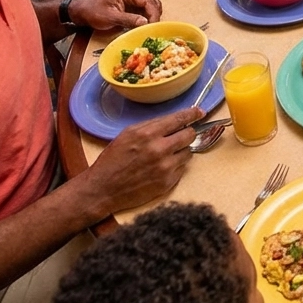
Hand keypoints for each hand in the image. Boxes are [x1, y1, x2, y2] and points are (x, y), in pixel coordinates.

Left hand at [68, 0, 161, 30]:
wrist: (84, 10)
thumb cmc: (94, 11)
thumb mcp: (110, 17)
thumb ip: (128, 19)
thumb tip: (145, 23)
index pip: (149, 2)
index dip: (154, 16)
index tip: (153, 28)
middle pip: (154, 3)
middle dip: (154, 17)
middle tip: (151, 30)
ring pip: (153, 6)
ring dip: (152, 17)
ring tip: (147, 28)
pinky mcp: (135, 0)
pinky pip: (147, 8)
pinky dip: (147, 17)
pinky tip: (143, 25)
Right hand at [82, 107, 201, 215]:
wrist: (102, 189)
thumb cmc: (113, 160)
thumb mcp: (128, 134)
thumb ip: (152, 125)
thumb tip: (174, 119)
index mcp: (148, 134)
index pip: (179, 119)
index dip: (192, 114)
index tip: (200, 112)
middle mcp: (159, 149)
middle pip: (190, 135)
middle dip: (187, 133)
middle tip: (179, 136)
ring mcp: (165, 167)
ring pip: (188, 152)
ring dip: (180, 151)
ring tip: (164, 155)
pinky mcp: (168, 182)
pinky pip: (182, 168)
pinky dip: (175, 166)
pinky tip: (160, 168)